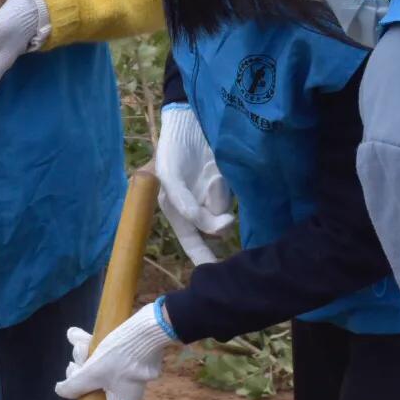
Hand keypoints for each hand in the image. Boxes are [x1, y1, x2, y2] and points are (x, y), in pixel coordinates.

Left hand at [54, 300, 179, 399]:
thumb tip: (60, 391)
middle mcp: (129, 393)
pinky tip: (78, 333)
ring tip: (78, 340)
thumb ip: (75, 385)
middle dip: (82, 375)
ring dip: (85, 355)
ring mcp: (133, 376)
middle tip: (75, 363)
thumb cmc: (122, 357)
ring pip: (101, 370)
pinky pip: (108, 356)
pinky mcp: (134, 358)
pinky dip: (94, 345)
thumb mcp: (93, 372)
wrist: (151, 329)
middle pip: (98, 393)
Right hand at [155, 105, 234, 265]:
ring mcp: (212, 196)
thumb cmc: (170, 150)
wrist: (189, 123)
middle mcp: (196, 207)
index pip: (192, 242)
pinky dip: (225, 188)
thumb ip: (185, 205)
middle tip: (215, 199)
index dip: (203, 259)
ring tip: (209, 174)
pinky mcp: (227, 184)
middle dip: (215, 218)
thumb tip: (215, 230)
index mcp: (176, 211)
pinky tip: (216, 171)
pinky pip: (230, 196)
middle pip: (213, 227)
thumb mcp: (169, 178)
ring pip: (223, 211)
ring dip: (219, 196)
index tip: (217, 277)